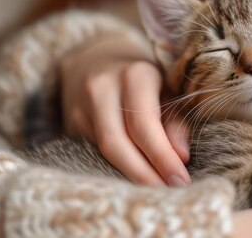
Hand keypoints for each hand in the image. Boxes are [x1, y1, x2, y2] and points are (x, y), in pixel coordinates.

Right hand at [59, 34, 190, 185]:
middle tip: (171, 192)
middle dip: (145, 174)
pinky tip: (136, 180)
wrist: (96, 59)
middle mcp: (101, 88)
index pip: (144, 124)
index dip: (162, 157)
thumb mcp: (166, 90)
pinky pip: (94, 152)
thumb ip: (175, 120)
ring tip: (157, 190)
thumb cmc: (144, 79)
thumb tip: (181, 156)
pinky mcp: (70, 123)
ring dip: (132, 175)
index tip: (181, 180)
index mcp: (133, 75)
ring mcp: (80, 106)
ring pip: (103, 151)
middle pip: (117, 143)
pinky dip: (117, 168)